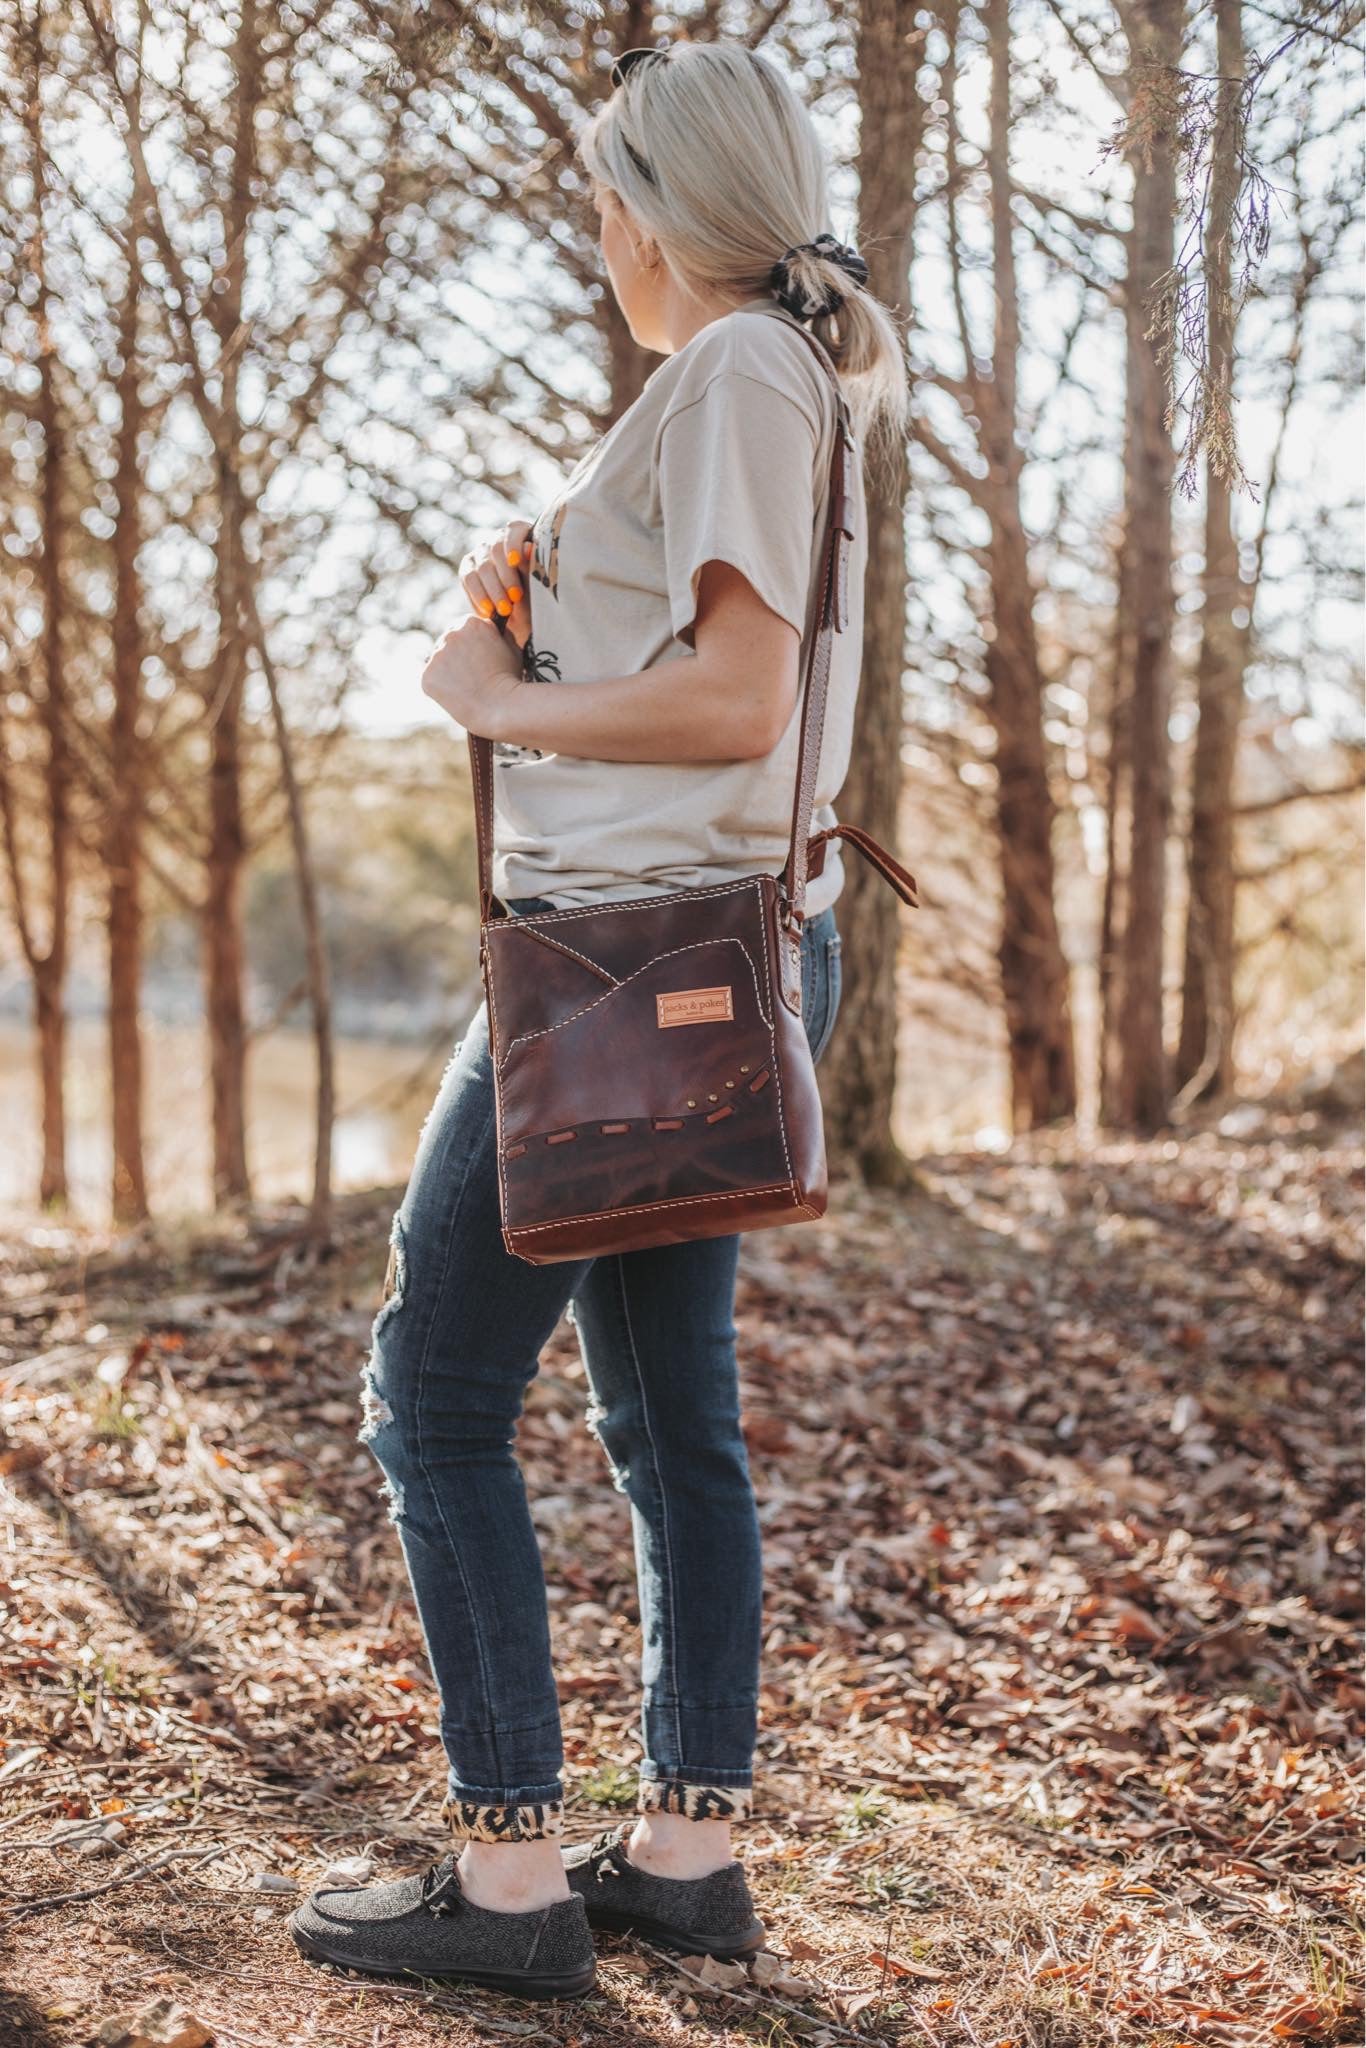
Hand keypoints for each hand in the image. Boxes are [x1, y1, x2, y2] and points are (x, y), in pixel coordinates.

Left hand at [420, 612, 524, 738]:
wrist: (500, 707)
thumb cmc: (510, 679)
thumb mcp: (511, 647)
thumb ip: (498, 633)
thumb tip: (491, 628)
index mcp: (471, 623)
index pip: (464, 627)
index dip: (472, 643)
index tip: (477, 657)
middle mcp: (450, 635)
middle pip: (448, 641)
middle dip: (457, 654)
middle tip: (471, 674)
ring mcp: (436, 655)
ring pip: (439, 661)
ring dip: (448, 670)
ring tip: (467, 687)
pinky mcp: (427, 676)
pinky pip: (431, 679)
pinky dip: (441, 687)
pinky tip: (457, 695)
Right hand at [458, 519, 534, 650]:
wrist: (522, 621)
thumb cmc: (536, 599)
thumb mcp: (537, 586)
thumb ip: (532, 566)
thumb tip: (529, 547)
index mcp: (522, 536)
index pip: (514, 530)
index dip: (513, 544)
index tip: (515, 561)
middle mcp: (499, 540)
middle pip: (496, 550)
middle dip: (506, 576)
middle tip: (515, 598)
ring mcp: (481, 553)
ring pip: (482, 566)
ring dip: (493, 590)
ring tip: (504, 611)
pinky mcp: (468, 568)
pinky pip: (468, 579)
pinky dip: (479, 596)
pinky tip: (489, 612)